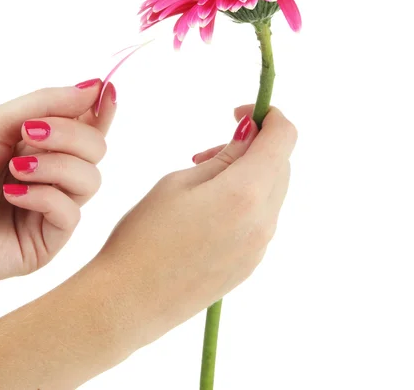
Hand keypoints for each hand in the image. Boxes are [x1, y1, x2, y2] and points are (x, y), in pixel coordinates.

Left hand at [0, 80, 116, 289]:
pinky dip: (46, 196)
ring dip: (56, 165)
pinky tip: (11, 194)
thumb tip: (96, 86)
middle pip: (96, 150)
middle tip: (28, 134)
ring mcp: (47, 210)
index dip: (100, 109)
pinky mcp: (44, 243)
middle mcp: (48, 176)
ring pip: (91, 179)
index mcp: (36, 146)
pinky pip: (72, 213)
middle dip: (71, 135)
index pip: (84, 126)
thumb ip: (46, 104)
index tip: (106, 91)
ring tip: (14, 167)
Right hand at [96, 105, 296, 344]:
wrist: (129, 301)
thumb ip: (223, 157)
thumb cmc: (143, 235)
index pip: (284, 138)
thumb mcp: (178, 182)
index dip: (267, 115)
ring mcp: (260, 248)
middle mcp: (264, 222)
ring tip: (201, 181)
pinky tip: (207, 210)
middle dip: (252, 146)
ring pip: (270, 192)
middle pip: (279, 165)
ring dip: (247, 174)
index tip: (238, 113)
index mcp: (247, 193)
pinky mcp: (249, 266)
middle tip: (207, 152)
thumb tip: (250, 136)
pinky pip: (259, 219)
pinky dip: (243, 201)